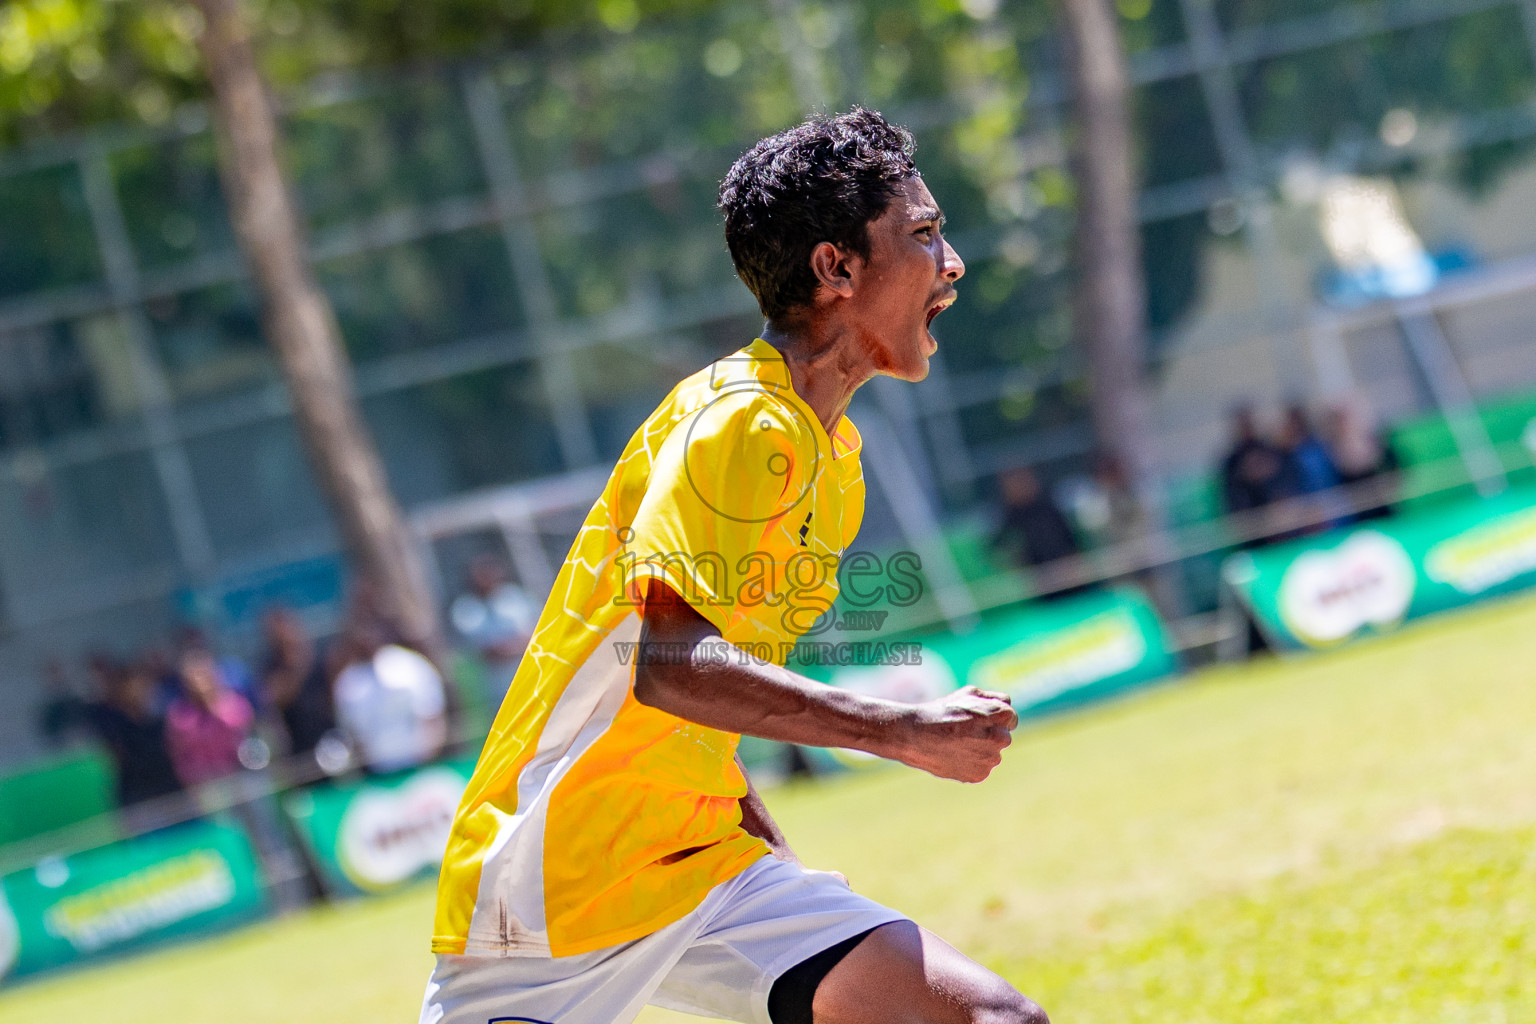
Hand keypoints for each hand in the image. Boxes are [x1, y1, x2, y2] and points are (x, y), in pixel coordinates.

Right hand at [894, 686, 1016, 782]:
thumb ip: (994, 699)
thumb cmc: (943, 712)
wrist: (917, 735)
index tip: (979, 719)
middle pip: (1003, 738)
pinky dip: (971, 764)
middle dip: (989, 734)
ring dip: (981, 750)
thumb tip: (1007, 706)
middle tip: (966, 732)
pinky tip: (955, 755)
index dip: (994, 718)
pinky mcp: (980, 775)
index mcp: (1001, 716)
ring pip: (992, 755)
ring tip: (957, 744)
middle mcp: (1000, 738)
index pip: (1011, 719)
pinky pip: (981, 768)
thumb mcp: (968, 694)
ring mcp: (990, 759)